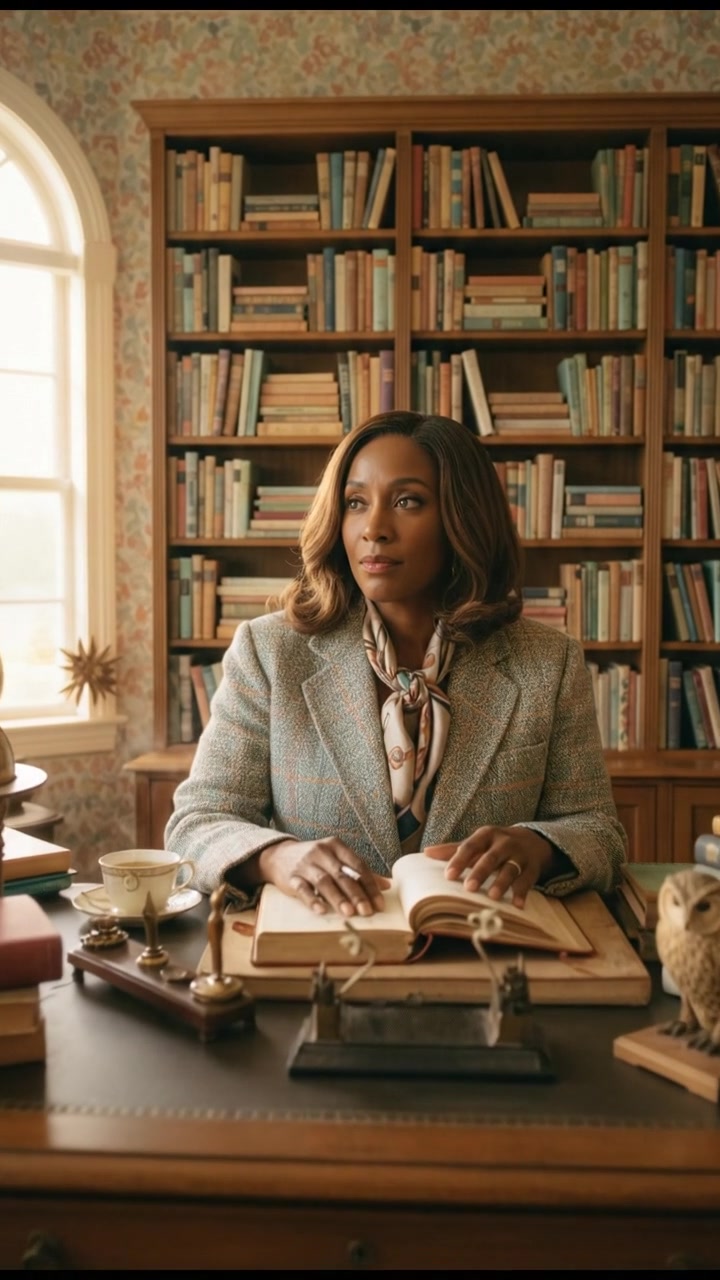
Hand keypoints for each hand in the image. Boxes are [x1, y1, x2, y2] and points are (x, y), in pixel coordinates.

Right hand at [258, 838, 388, 916]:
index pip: (358, 865)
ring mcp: (305, 864)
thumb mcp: (336, 859)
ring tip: (349, 913)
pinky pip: (302, 888)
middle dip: (356, 894)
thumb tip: (387, 885)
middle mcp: (321, 852)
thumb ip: (359, 871)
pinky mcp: (290, 877)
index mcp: (336, 846)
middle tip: (367, 911)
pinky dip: (312, 900)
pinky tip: (321, 910)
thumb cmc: (314, 860)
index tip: (379, 904)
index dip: (370, 885)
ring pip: (324, 881)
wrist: (278, 855)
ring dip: (337, 898)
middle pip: (342, 874)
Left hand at [425, 827, 555, 907]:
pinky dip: (522, 893)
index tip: (448, 876)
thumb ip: (453, 849)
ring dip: (502, 883)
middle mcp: (504, 843)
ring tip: (493, 897)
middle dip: (480, 872)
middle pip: (491, 857)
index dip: (459, 860)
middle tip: (469, 887)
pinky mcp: (532, 868)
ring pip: (511, 869)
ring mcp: (520, 855)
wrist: (531, 840)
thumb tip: (426, 853)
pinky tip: (518, 905)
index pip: (470, 846)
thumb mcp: (477, 843)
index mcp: (486, 835)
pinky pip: (527, 881)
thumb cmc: (495, 845)